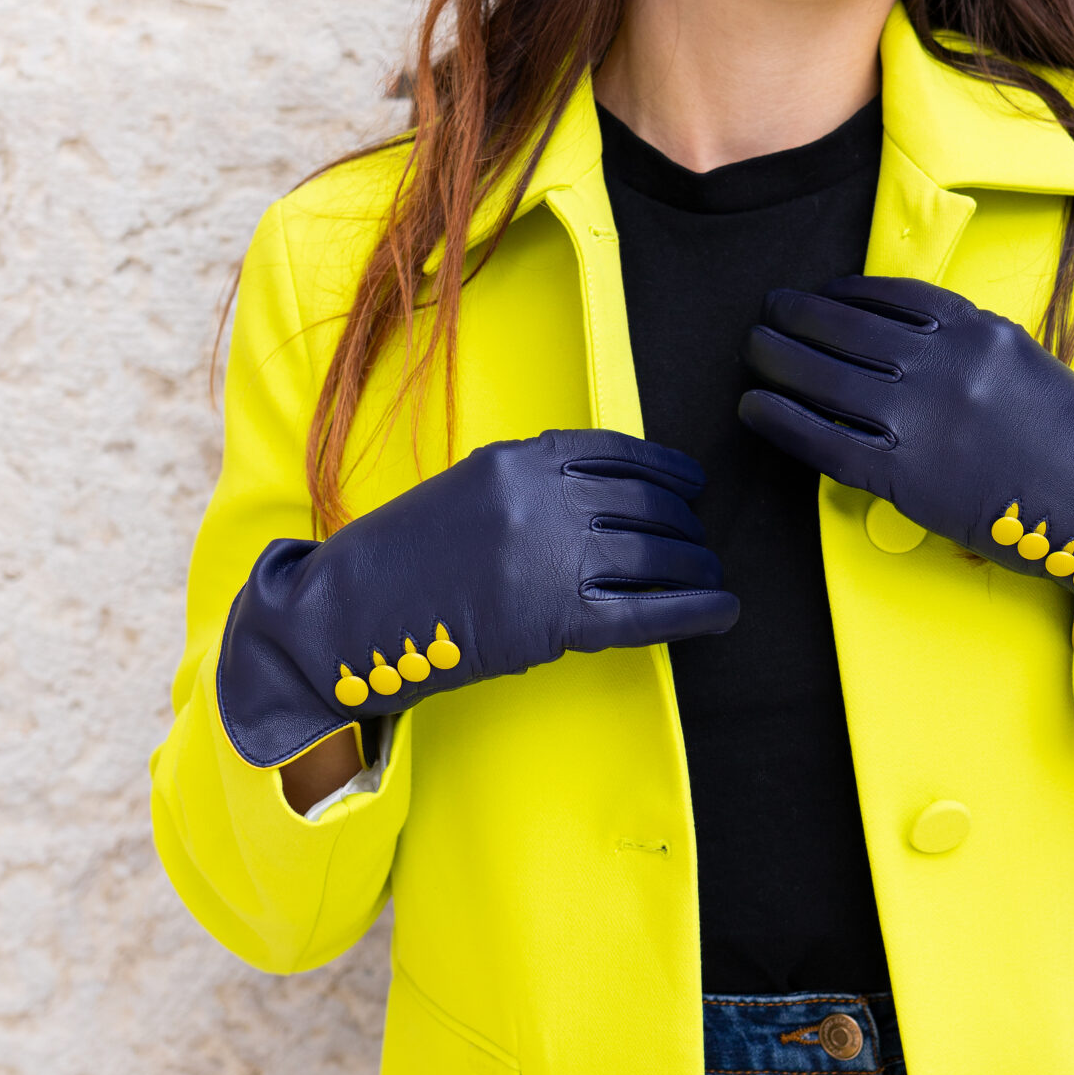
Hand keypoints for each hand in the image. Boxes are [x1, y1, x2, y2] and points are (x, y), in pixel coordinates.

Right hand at [217, 431, 737, 767]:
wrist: (351, 611)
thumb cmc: (405, 553)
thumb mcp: (469, 490)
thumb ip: (533, 484)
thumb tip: (608, 497)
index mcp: (522, 460)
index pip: (618, 454)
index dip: (667, 470)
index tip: (691, 484)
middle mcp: (545, 499)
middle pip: (645, 506)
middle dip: (682, 527)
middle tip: (700, 543)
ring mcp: (552, 558)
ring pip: (654, 556)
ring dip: (694, 567)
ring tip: (710, 576)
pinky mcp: (555, 620)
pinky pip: (646, 612)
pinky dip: (694, 611)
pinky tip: (722, 612)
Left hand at [740, 277, 1073, 681]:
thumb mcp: (1027, 368)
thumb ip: (969, 352)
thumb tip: (907, 348)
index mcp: (977, 330)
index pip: (890, 297)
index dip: (842, 293)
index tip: (818, 293)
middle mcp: (946, 364)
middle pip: (847, 330)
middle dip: (798, 317)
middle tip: (767, 312)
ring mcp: (925, 419)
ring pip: (828, 379)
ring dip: (779, 360)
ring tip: (754, 352)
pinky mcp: (910, 476)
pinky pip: (828, 441)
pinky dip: (783, 421)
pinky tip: (755, 409)